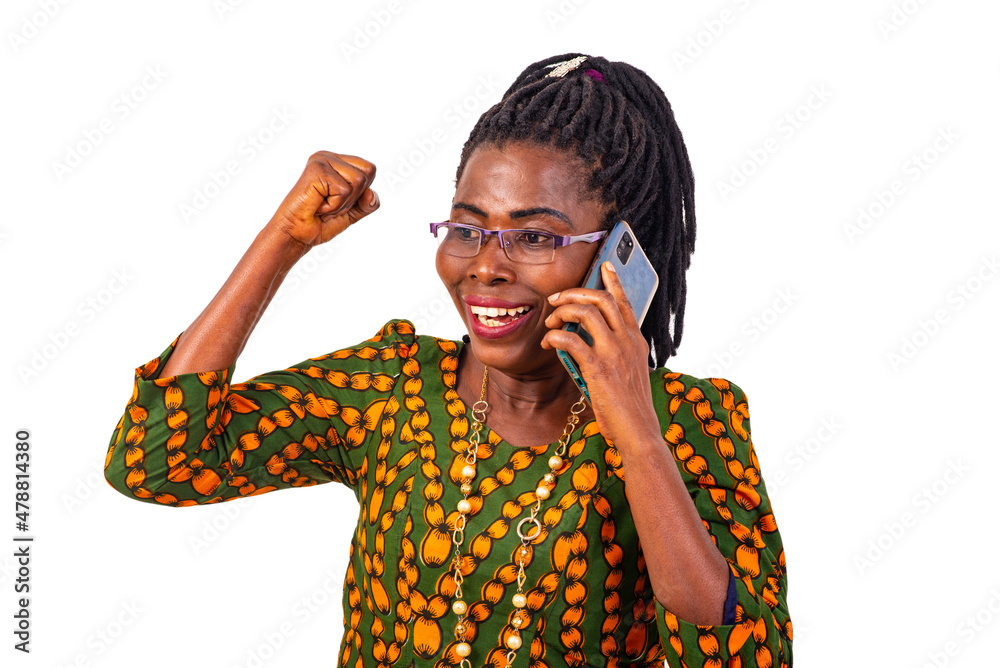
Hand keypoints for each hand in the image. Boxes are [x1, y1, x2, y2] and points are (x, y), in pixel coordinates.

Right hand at [267, 151, 378, 247]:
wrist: (296, 235)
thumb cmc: (319, 223)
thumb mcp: (352, 212)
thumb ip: (367, 203)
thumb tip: (371, 193)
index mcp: (337, 162)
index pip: (369, 169)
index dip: (360, 192)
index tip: (337, 200)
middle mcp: (328, 156)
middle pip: (367, 173)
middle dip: (353, 197)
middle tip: (329, 203)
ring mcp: (322, 160)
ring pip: (358, 181)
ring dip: (342, 203)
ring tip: (322, 204)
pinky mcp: (316, 169)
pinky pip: (344, 190)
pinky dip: (333, 206)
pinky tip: (317, 205)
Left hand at [540, 262, 662, 447]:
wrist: (639, 432)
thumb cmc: (630, 408)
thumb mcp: (629, 373)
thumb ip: (614, 354)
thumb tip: (585, 341)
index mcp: (636, 341)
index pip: (625, 302)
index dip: (613, 281)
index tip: (604, 265)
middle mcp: (627, 341)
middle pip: (601, 299)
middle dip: (574, 292)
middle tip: (556, 299)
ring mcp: (614, 353)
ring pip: (586, 311)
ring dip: (562, 311)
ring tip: (550, 322)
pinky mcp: (598, 368)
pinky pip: (570, 340)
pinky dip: (554, 336)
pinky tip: (548, 342)